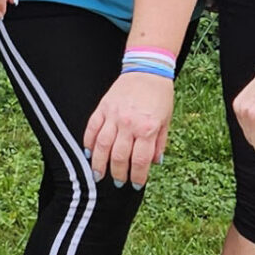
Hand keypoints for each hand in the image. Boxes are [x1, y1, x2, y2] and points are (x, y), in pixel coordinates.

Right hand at [82, 72, 174, 188]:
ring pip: (102, 146)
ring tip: (98, 175)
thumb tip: (155, 163)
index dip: (138, 176)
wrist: (147, 69)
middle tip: (118, 182)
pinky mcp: (103, 107)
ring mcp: (114, 115)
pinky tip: (88, 153)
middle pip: (119, 156)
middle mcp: (130, 124)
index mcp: (148, 128)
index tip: (136, 184)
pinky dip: (88, 142)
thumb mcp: (166, 120)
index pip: (141, 160)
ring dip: (99, 163)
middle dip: (118, 174)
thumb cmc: (159, 95)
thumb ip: (160, 143)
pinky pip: (92, 128)